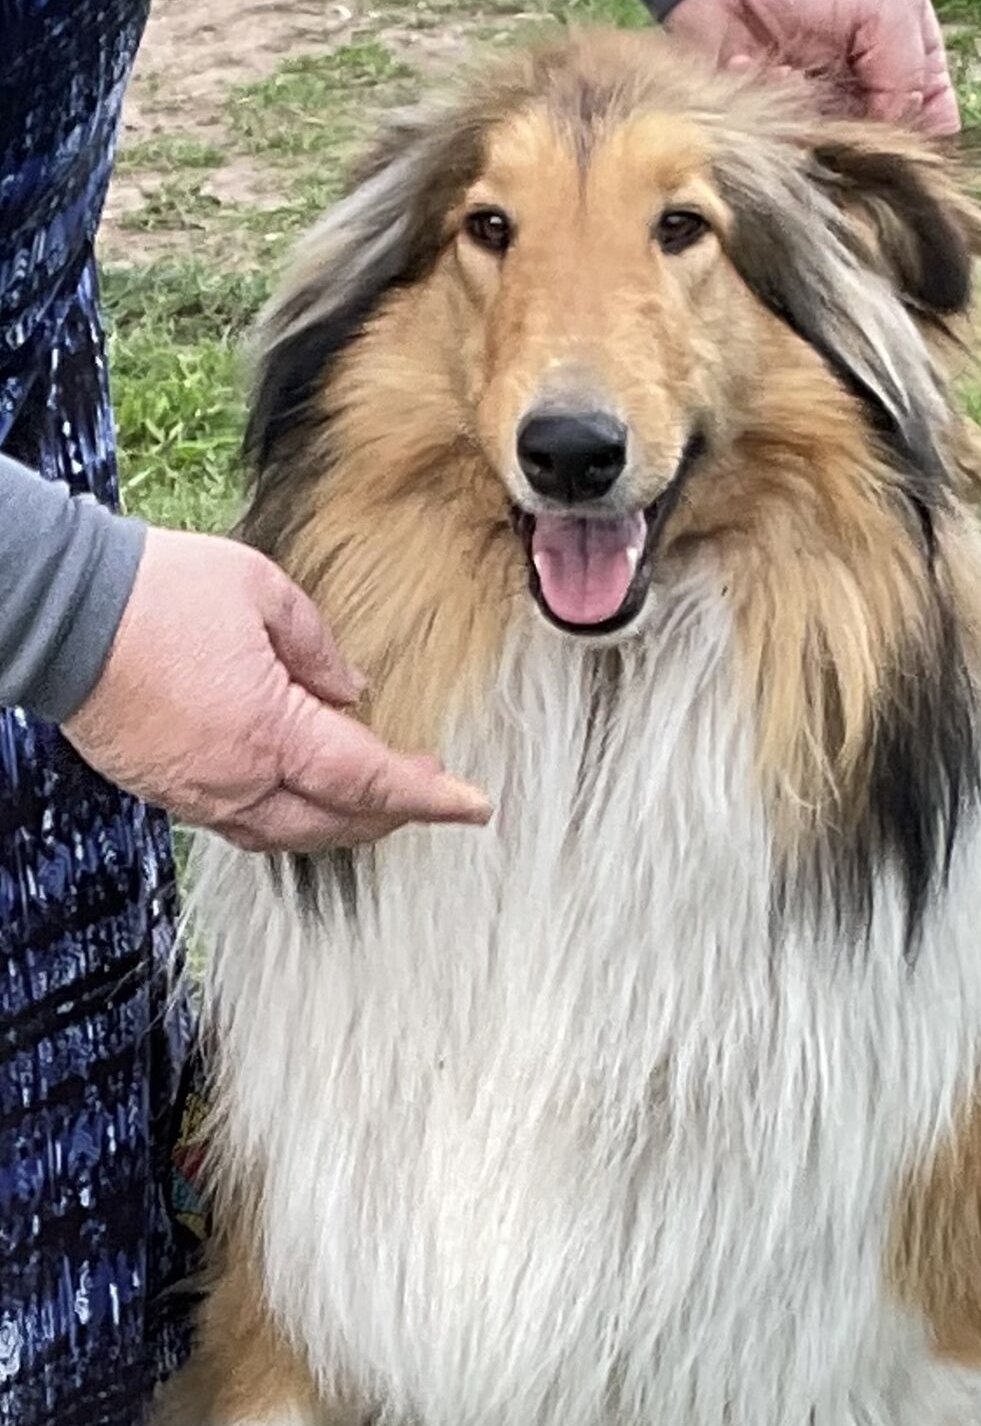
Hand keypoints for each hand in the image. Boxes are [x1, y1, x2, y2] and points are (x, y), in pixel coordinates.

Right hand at [62, 526, 490, 851]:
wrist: (61, 612)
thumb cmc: (155, 592)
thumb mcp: (263, 591)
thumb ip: (320, 647)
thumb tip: (353, 689)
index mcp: (270, 731)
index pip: (371, 781)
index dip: (430, 798)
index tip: (474, 806)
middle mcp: (237, 780)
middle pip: (337, 823)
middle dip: (393, 815)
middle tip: (431, 792)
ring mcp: (199, 793)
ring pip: (291, 834)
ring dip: (343, 823)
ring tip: (378, 798)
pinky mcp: (169, 791)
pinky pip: (246, 824)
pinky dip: (291, 816)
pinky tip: (306, 793)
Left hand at [666, 0, 957, 134]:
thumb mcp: (888, 2)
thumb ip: (909, 77)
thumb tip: (899, 141)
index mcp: (908, 62)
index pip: (933, 125)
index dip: (922, 145)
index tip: (898, 141)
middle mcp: (866, 93)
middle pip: (881, 151)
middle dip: (859, 135)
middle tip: (835, 97)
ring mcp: (819, 109)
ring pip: (831, 155)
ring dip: (812, 119)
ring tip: (791, 69)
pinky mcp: (774, 119)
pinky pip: (783, 146)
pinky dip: (773, 113)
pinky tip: (761, 69)